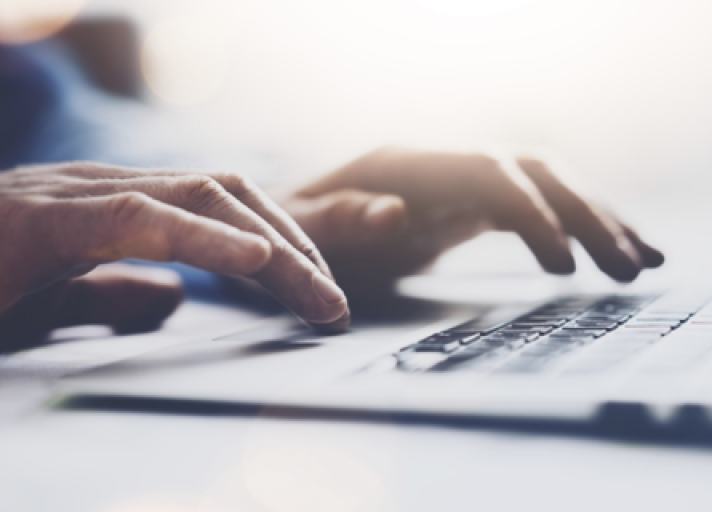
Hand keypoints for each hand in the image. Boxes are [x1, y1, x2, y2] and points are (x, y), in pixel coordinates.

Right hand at [0, 162, 349, 346]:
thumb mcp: (60, 301)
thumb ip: (115, 292)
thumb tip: (174, 299)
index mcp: (118, 207)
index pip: (223, 208)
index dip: (280, 244)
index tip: (318, 296)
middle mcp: (109, 190)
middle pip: (232, 195)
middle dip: (296, 248)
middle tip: (335, 305)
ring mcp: (77, 195)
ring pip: (204, 194)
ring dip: (273, 246)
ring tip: (319, 293)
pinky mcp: (43, 219)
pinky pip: (139, 216)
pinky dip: (204, 234)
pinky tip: (254, 260)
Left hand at [278, 148, 663, 294]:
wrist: (292, 223)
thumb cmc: (292, 230)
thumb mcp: (300, 229)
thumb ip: (338, 220)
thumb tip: (395, 212)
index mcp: (403, 161)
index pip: (487, 172)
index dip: (532, 214)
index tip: (565, 267)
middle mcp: (442, 159)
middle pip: (532, 170)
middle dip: (585, 214)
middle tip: (629, 267)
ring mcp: (460, 178)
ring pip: (546, 183)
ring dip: (598, 217)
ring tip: (646, 261)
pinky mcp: (470, 202)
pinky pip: (536, 205)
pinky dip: (576, 226)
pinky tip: (610, 249)